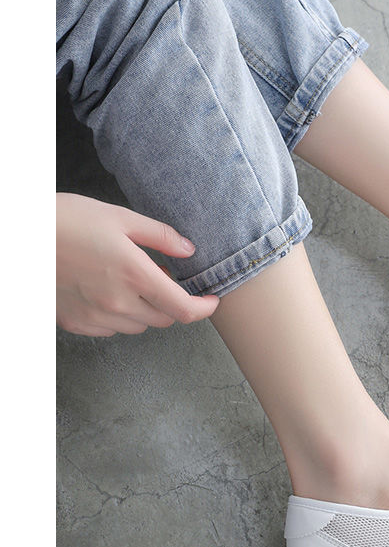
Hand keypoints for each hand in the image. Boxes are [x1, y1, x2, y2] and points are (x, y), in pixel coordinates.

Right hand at [56, 193, 219, 335]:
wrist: (17, 240)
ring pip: (139, 326)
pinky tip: (107, 291)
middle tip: (161, 275)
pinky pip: (112, 329)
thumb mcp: (118, 217)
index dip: (204, 308)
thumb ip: (160, 236)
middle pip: (165, 319)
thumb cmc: (63, 221)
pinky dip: (120, 315)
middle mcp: (119, 303)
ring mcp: (97, 317)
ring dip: (146, 309)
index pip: (184, 309)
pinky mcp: (77, 324)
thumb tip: (189, 250)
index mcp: (136, 276)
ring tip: (130, 280)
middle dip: (172, 302)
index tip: (211, 300)